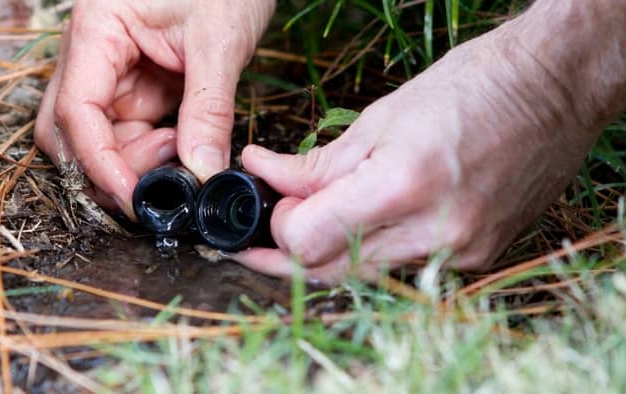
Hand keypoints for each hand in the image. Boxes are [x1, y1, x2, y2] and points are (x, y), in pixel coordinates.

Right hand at [35, 0, 274, 217]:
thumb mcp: (219, 43)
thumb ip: (208, 110)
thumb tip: (201, 171)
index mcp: (97, 30)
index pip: (77, 110)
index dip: (99, 163)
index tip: (132, 197)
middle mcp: (94, 55)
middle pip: (72, 132)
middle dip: (107, 170)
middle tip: (158, 186)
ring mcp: (114, 74)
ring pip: (101, 140)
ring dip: (135, 164)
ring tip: (185, 153)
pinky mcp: (139, 89)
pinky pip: (131, 134)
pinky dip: (152, 154)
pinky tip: (184, 146)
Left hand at [233, 20, 610, 283]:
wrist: (553, 92)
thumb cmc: (470, 87)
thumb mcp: (380, 117)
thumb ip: (318, 164)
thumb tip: (265, 175)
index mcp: (403, 185)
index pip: (308, 241)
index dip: (279, 226)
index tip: (274, 202)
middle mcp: (434, 233)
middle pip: (329, 272)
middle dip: (290, 252)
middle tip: (273, 224)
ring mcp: (460, 253)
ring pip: (365, 276)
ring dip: (331, 252)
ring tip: (320, 217)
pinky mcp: (476, 258)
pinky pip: (403, 269)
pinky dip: (374, 250)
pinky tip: (370, 220)